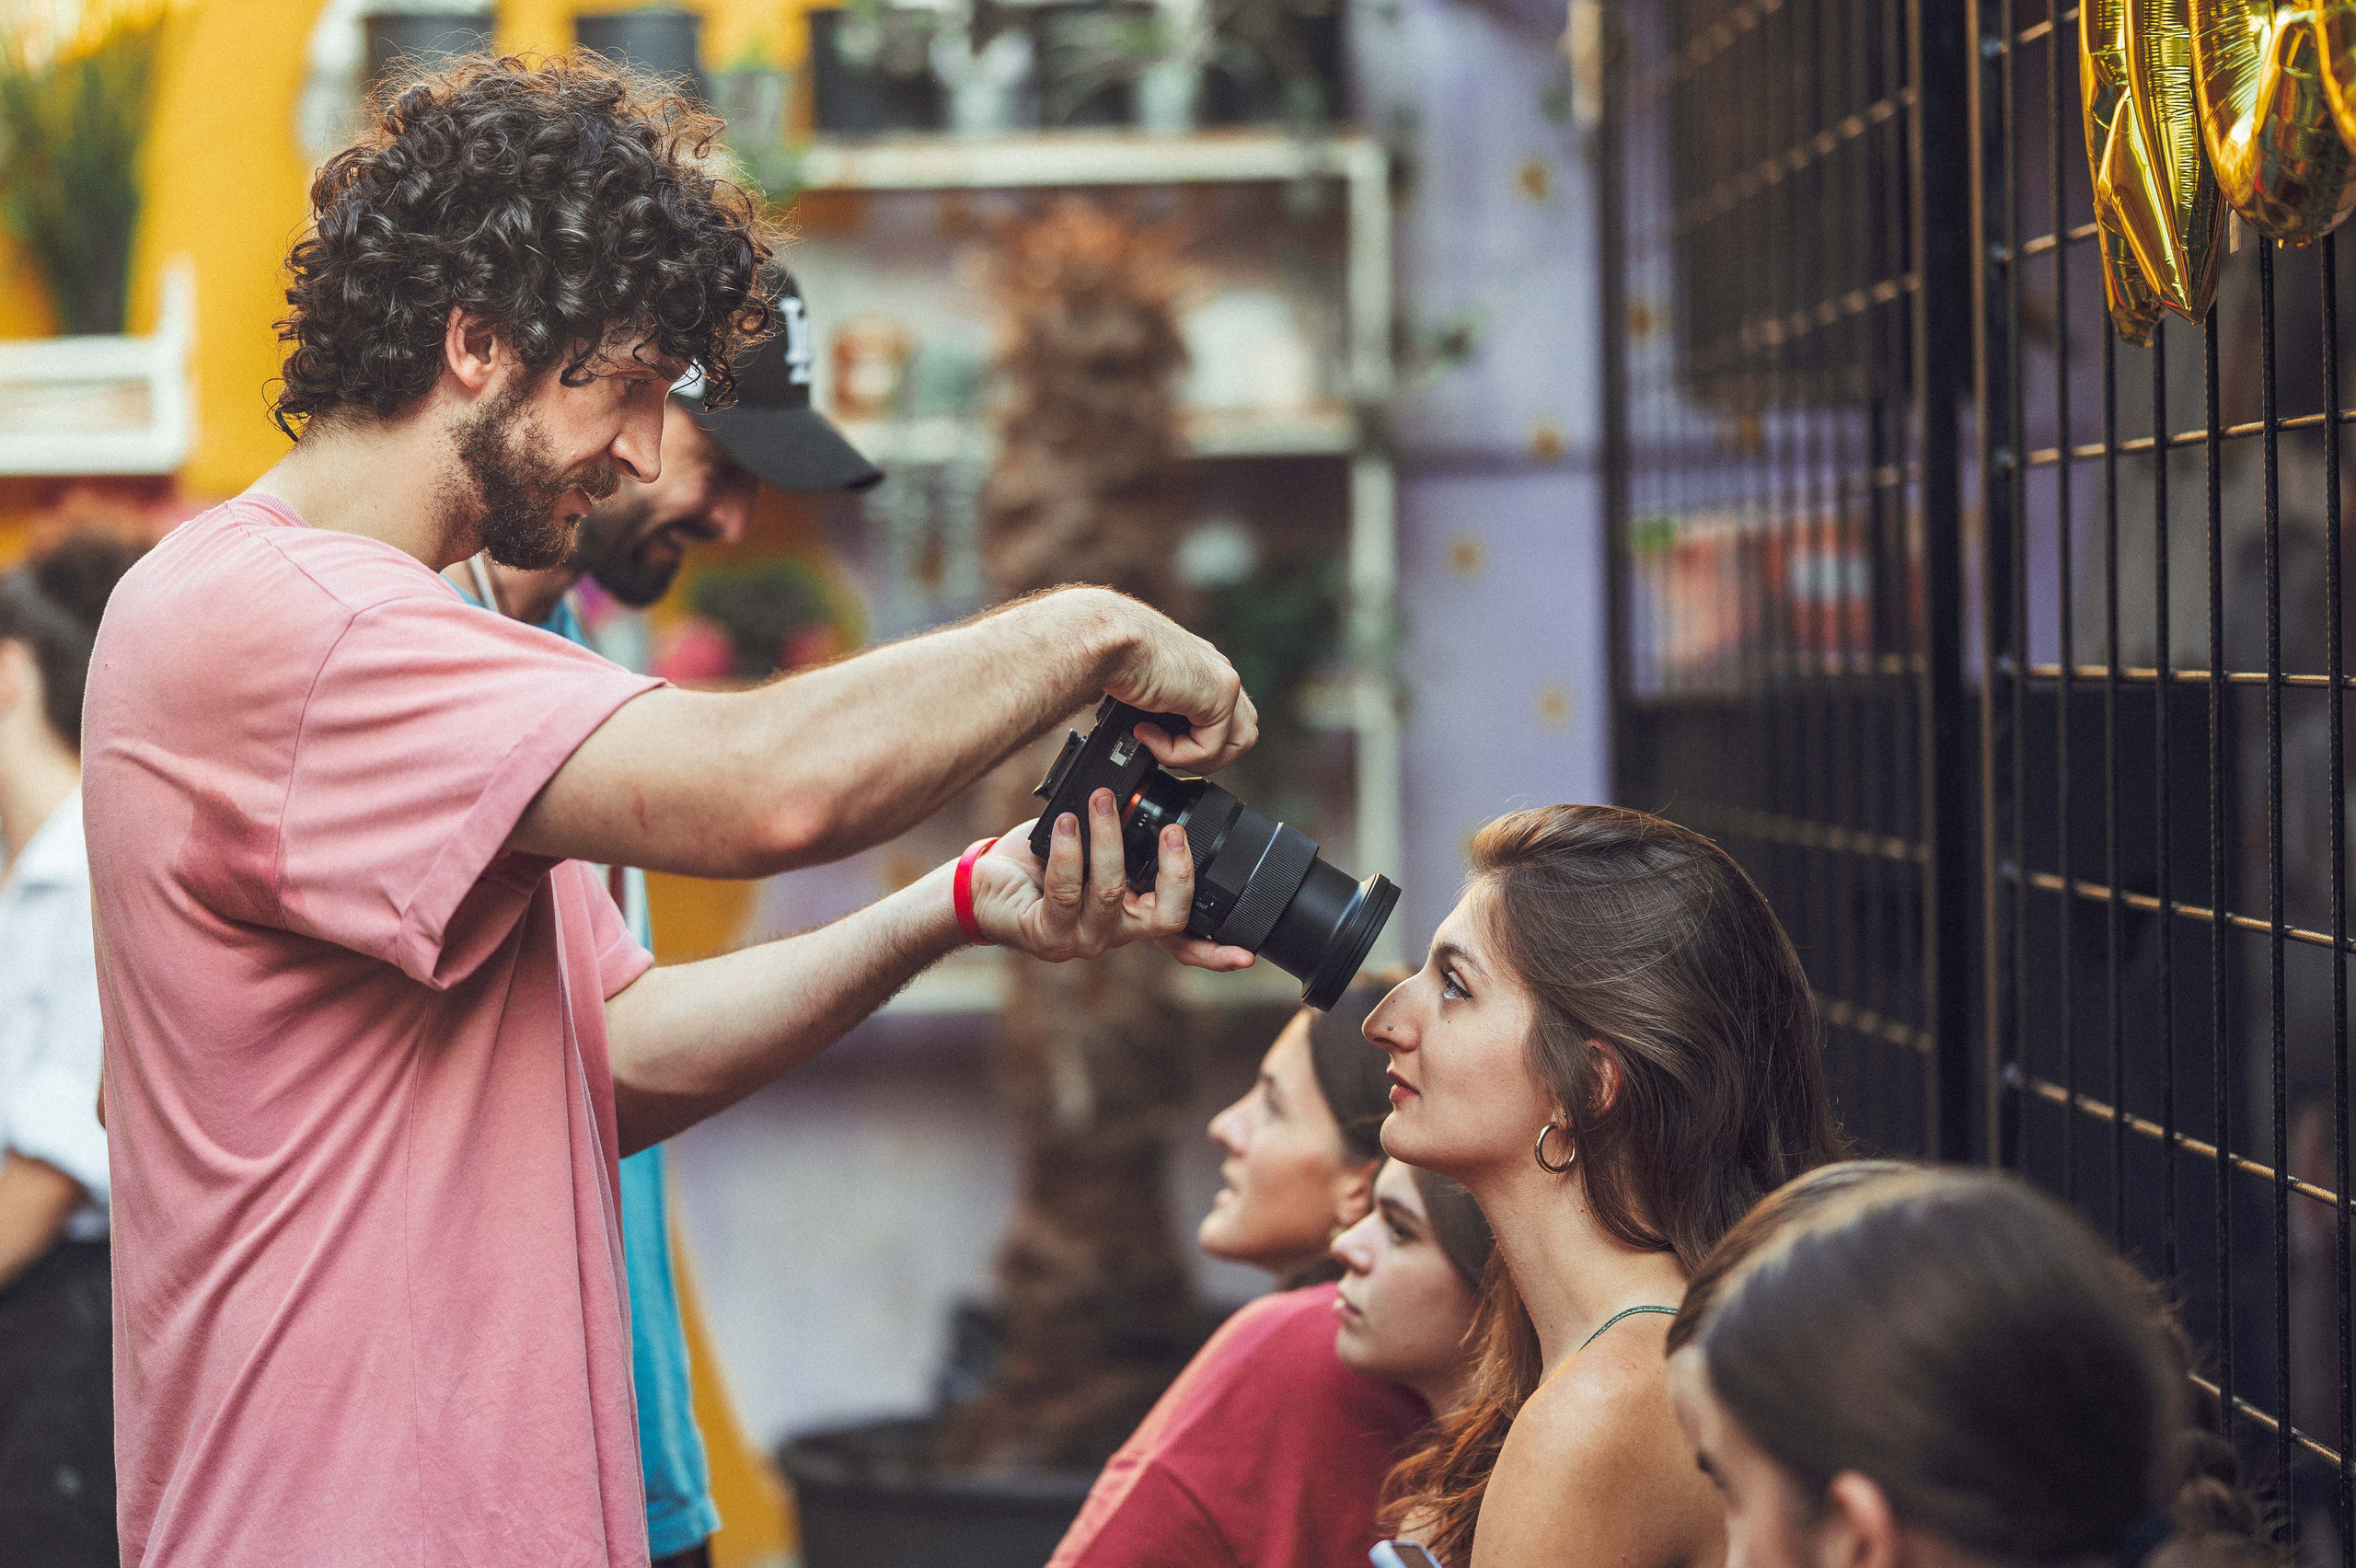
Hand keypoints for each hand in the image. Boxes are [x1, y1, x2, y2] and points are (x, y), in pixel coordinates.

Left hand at [967, 795, 1255, 970]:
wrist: (982, 885)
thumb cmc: (1041, 862)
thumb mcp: (1096, 848)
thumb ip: (1127, 838)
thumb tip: (1150, 793)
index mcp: (1133, 916)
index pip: (1183, 940)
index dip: (1216, 951)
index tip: (1247, 952)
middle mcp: (1114, 934)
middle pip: (1166, 918)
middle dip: (1175, 871)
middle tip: (1173, 830)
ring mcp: (1082, 940)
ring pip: (1113, 893)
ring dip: (1109, 841)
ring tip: (1103, 801)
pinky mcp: (1047, 935)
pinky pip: (1067, 891)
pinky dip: (1070, 851)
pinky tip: (1066, 823)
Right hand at [1100, 598, 1258, 772]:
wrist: (1103, 639)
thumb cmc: (1106, 654)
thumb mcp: (1138, 687)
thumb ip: (1155, 707)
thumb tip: (1143, 733)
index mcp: (1200, 667)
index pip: (1224, 716)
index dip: (1197, 740)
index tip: (1158, 739)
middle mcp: (1217, 670)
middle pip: (1240, 731)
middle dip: (1206, 753)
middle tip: (1166, 751)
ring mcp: (1224, 680)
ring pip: (1236, 744)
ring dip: (1194, 757)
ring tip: (1157, 746)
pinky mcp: (1221, 693)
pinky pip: (1210, 747)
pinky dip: (1176, 753)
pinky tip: (1146, 733)